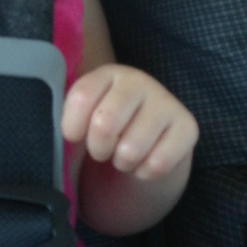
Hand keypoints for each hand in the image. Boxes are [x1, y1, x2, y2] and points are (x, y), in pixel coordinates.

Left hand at [62, 64, 197, 180]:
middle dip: (98, 148)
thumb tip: (57, 137)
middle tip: (102, 150)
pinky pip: (158, 164)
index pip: (81, 97)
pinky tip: (144, 162)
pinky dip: (144, 173)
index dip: (72, 127)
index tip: (75, 136)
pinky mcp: (188, 126)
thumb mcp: (84, 118)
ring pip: (130, 149)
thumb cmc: (106, 129)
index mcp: (108, 74)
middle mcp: (138, 80)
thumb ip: (68, 121)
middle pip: (104, 123)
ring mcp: (166, 101)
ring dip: (122, 163)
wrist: (149, 144)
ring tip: (123, 155)